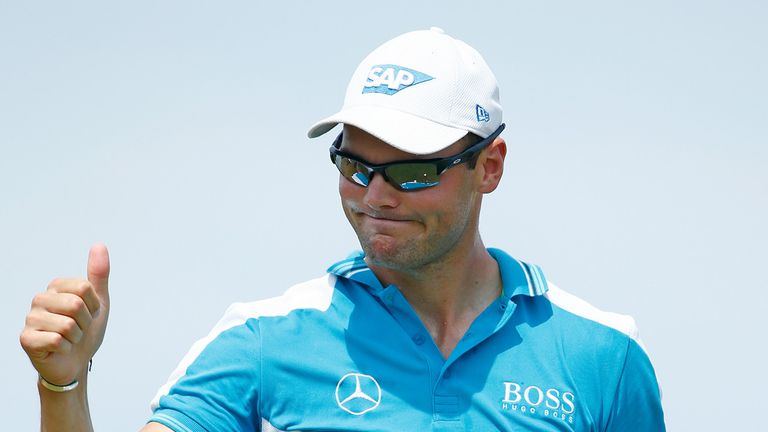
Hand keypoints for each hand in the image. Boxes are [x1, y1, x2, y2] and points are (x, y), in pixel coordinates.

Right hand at [20, 244, 110, 385]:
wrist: (77, 362)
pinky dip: (66, 348)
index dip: (94, 306)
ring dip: (76, 337)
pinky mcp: (26, 339)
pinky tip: (59, 349)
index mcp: (56, 287)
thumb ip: (98, 275)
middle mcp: (40, 299)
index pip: (85, 288)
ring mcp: (31, 319)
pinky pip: (57, 340)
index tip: (89, 314)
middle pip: (76, 304)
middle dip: (86, 322)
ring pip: (68, 324)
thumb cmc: (86, 331)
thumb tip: (99, 245)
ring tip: (69, 339)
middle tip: (79, 329)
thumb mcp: (99, 302)